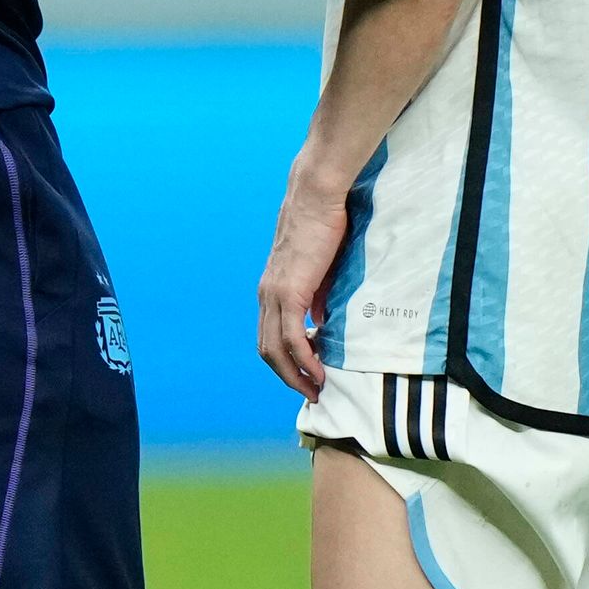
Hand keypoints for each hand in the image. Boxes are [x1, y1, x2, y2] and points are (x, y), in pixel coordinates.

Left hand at [257, 173, 352, 396]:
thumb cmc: (322, 224)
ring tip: (316, 388)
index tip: (306, 375)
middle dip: (288, 376)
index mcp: (271, 289)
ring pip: (275, 349)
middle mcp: (266, 295)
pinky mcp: (289, 292)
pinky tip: (319, 370)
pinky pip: (292, 337)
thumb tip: (321, 320)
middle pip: (267, 350)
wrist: (317, 197)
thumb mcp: (320, 269)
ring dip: (295, 374)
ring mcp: (274, 294)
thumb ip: (318, 295)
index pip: (270, 336)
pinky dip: (304, 359)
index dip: (285, 361)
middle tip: (311, 392)